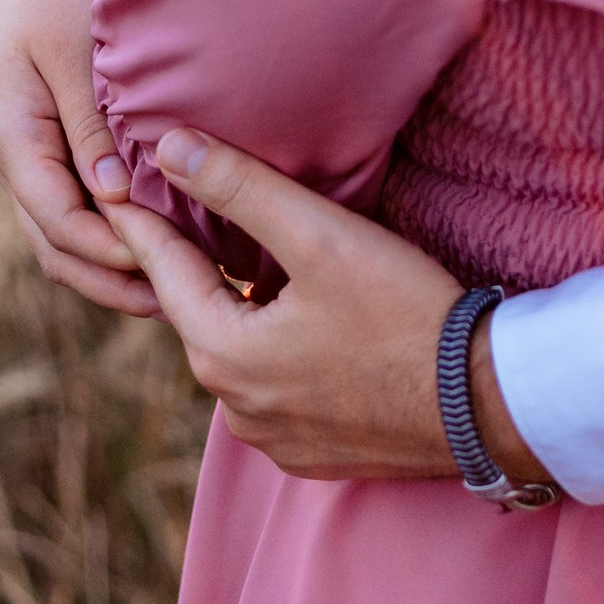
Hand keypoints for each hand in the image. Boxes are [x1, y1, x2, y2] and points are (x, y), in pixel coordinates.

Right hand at [0, 0, 191, 312]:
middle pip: (58, 247)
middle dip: (116, 281)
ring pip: (70, 236)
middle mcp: (18, 155)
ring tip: (189, 285)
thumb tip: (113, 198)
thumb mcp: (74, 50)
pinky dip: (122, 232)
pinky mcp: (64, 142)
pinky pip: (87, 206)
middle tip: (187, 306)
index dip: (112, 256)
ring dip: (120, 266)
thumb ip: (91, 123)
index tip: (173, 271)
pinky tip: (174, 240)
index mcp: (11, 137)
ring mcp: (39, 153)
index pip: (58, 224)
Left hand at [111, 132, 556, 490]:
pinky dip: (281, 356)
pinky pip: (277, 393)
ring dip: (246, 312)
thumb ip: (240, 188)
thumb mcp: (320, 236)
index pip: (164, 271)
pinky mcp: (315, 455)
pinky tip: (312, 327)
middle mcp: (235, 408)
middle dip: (200, 267)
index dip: (142, 221)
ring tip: (257, 264)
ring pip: (241, 355)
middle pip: (203, 315)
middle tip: (190, 215)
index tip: (115, 186)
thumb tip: (169, 148)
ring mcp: (275, 440)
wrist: (488, 406)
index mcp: (222, 354)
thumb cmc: (405, 313)